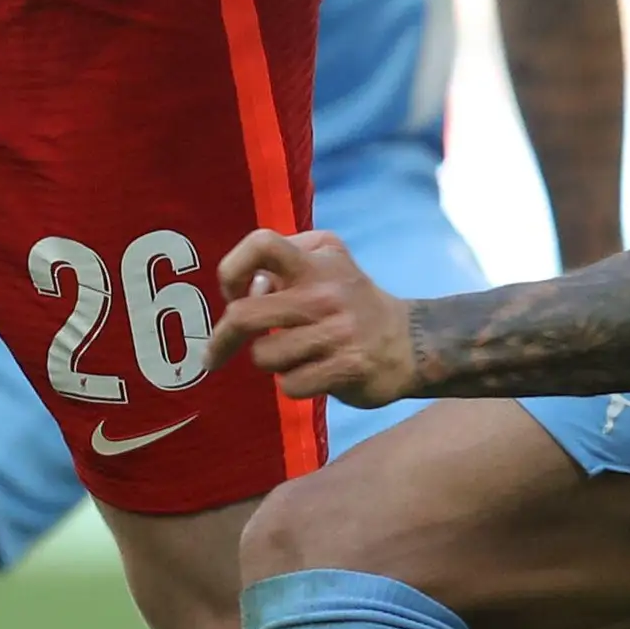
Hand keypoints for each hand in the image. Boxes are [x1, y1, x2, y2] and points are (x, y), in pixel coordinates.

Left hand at [214, 228, 419, 406]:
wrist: (413, 341)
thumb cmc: (353, 302)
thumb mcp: (325, 264)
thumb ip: (282, 267)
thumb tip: (245, 290)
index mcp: (316, 260)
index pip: (261, 244)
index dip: (232, 270)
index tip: (230, 294)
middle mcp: (325, 291)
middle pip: (244, 314)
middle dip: (222, 338)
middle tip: (216, 353)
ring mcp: (338, 331)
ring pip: (264, 355)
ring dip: (269, 361)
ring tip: (291, 355)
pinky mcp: (347, 367)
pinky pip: (290, 384)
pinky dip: (292, 384)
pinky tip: (311, 373)